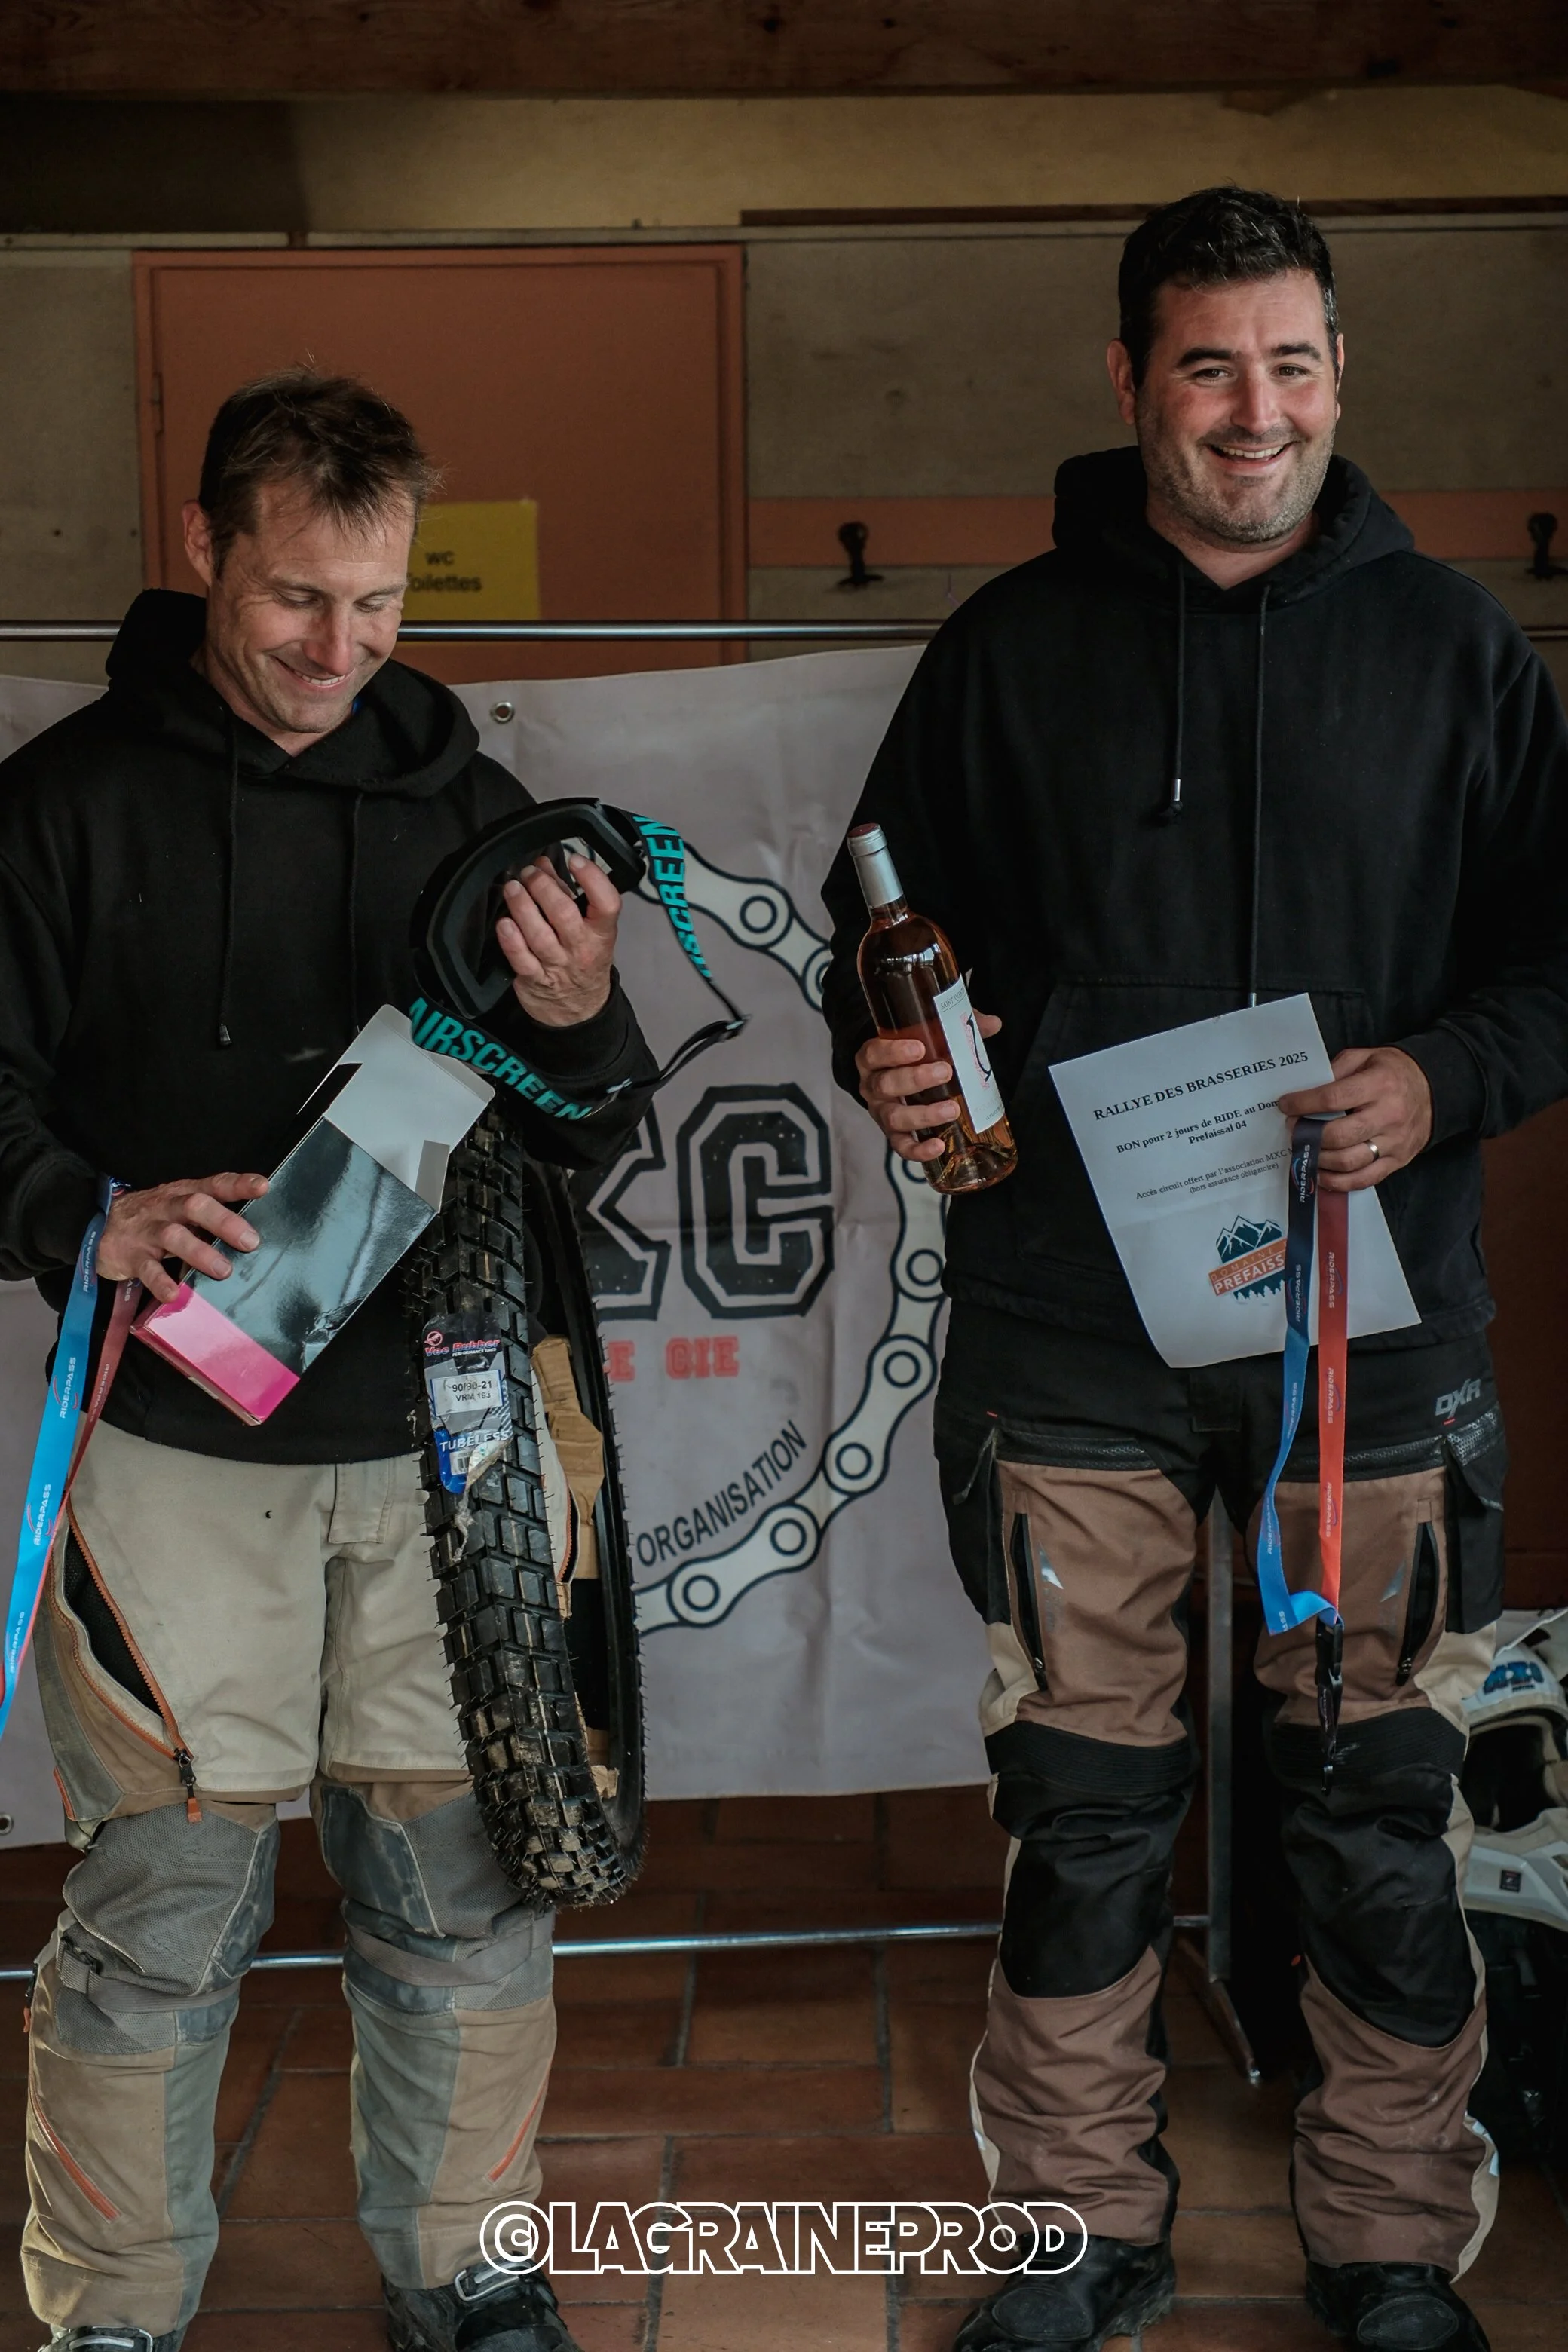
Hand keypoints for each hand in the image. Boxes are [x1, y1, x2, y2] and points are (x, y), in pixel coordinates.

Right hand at [97, 1172, 268, 1301]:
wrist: (97, 1224)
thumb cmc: (152, 1218)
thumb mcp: (179, 1208)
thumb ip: (210, 1215)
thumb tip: (250, 1231)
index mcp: (183, 1194)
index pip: (213, 1184)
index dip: (237, 1184)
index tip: (262, 1186)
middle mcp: (167, 1208)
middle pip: (195, 1206)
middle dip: (223, 1221)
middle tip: (250, 1241)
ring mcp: (148, 1231)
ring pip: (173, 1236)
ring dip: (200, 1252)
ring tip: (223, 1270)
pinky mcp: (131, 1255)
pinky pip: (146, 1268)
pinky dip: (160, 1281)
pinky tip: (173, 1294)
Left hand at [498, 855, 619, 1028]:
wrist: (579, 1009)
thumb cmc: (583, 961)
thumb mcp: (587, 927)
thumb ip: (565, 892)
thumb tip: (543, 864)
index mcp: (601, 932)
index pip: (606, 903)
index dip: (593, 878)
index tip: (576, 860)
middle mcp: (581, 949)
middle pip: (564, 914)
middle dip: (543, 887)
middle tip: (529, 873)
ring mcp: (558, 965)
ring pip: (539, 934)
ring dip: (523, 907)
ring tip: (513, 888)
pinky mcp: (535, 979)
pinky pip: (521, 959)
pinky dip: (511, 940)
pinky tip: (504, 923)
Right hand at [855, 1014, 1002, 1162]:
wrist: (897, 1076)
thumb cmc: (913, 1053)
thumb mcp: (927, 1034)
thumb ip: (954, 1025)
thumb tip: (992, 1023)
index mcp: (873, 1059)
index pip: (874, 1053)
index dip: (893, 1052)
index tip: (920, 1048)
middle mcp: (872, 1086)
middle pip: (885, 1085)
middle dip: (916, 1079)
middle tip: (945, 1072)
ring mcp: (881, 1112)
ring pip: (894, 1117)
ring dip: (923, 1114)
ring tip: (952, 1109)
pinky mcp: (892, 1134)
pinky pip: (900, 1146)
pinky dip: (917, 1150)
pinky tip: (937, 1146)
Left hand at [1277, 1046, 1432, 1192]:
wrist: (1436, 1089)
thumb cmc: (1393, 1072)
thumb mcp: (1365, 1057)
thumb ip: (1336, 1070)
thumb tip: (1305, 1090)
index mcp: (1380, 1085)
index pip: (1333, 1098)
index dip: (1304, 1103)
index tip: (1285, 1105)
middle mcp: (1389, 1116)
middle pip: (1339, 1135)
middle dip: (1308, 1135)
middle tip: (1293, 1130)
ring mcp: (1395, 1142)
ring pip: (1349, 1162)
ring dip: (1319, 1160)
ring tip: (1304, 1151)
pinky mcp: (1398, 1161)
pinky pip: (1365, 1179)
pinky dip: (1339, 1182)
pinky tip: (1321, 1175)